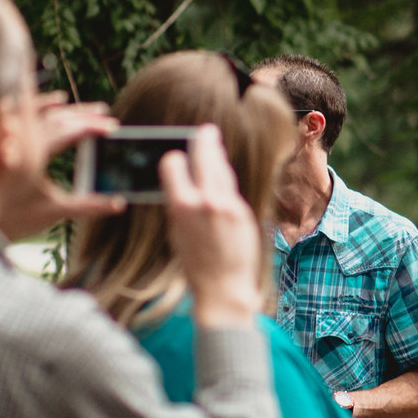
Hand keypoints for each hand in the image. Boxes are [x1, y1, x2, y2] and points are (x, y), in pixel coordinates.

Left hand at [0, 95, 123, 239]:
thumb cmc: (9, 218)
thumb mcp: (53, 211)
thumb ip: (88, 206)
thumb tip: (120, 203)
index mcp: (35, 153)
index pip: (68, 130)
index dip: (92, 126)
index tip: (112, 126)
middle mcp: (18, 139)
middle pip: (54, 117)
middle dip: (81, 113)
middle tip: (103, 110)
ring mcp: (3, 138)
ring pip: (30, 112)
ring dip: (50, 104)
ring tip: (64, 99)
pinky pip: (10, 116)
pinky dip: (25, 110)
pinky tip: (33, 109)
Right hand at [161, 126, 262, 328]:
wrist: (224, 286)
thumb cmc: (195, 263)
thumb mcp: (176, 231)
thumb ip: (180, 203)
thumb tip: (182, 183)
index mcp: (181, 205)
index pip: (174, 165)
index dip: (174, 159)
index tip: (175, 155)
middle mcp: (206, 201)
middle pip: (205, 159)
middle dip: (203, 142)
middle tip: (205, 130)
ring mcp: (227, 205)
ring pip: (221, 170)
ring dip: (217, 154)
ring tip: (213, 141)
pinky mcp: (243, 212)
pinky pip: (231, 187)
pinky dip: (225, 176)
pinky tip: (222, 170)